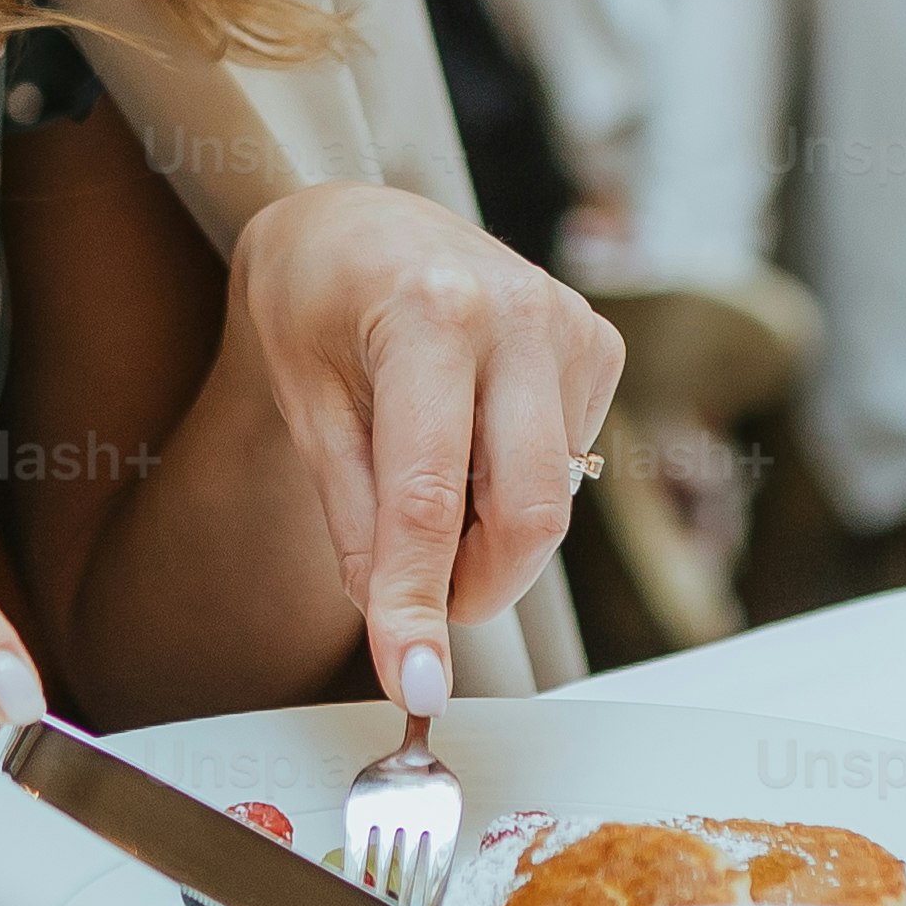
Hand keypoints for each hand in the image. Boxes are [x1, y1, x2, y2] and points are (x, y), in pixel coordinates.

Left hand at [225, 182, 623, 714]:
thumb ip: (355, 523)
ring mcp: (572, 325)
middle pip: (529, 513)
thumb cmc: (316, 307)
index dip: (418, 602)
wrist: (358, 223)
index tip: (413, 682)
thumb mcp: (305, 409)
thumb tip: (398, 634)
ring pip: (550, 501)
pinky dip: (512, 485)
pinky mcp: (600, 346)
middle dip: (473, 588)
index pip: (429, 495)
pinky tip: (468, 431)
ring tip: (420, 469)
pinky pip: (566, 467)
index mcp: (431, 313)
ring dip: (486, 532)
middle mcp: (519, 312)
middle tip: (417, 607)